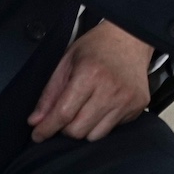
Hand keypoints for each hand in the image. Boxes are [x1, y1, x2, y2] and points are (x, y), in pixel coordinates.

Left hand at [27, 18, 153, 143]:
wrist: (132, 38)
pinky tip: (103, 106)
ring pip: (94, 136)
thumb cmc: (96, 47)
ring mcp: (127, 100)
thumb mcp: (67, 62)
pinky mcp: (138, 107)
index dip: (47, 128)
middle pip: (78, 130)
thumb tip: (35, 122)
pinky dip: (101, 123)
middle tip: (65, 115)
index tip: (37, 135)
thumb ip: (50, 93)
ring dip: (84, 128)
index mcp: (89, 74)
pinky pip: (112, 130)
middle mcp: (110, 90)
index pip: (63, 113)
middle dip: (65, 128)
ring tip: (85, 110)